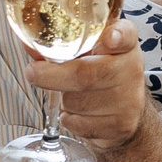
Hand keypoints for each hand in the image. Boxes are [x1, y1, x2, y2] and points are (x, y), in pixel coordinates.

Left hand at [37, 18, 152, 152]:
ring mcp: (129, 100)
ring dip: (63, 99)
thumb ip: (63, 46)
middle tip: (33, 72)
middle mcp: (131, 70)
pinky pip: (78, 123)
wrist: (129, 112)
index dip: (118, 36)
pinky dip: (69, 118)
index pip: (126, 35)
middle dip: (52, 75)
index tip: (110, 38)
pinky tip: (79, 112)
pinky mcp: (121, 125)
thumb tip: (30, 45)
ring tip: (73, 94)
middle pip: (86, 75)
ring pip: (76, 102)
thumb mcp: (91, 53)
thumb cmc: (103, 74)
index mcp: (125, 46)